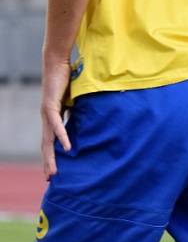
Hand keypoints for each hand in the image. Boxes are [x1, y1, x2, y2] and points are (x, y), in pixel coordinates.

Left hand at [40, 56, 72, 179]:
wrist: (56, 62)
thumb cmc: (66, 78)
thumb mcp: (74, 99)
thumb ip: (76, 110)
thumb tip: (87, 119)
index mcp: (52, 118)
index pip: (50, 141)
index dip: (52, 156)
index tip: (55, 170)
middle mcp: (46, 118)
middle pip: (46, 146)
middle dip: (49, 163)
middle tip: (50, 179)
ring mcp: (47, 113)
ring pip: (48, 140)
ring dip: (52, 157)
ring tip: (55, 172)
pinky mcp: (50, 106)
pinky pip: (57, 125)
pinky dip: (62, 137)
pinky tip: (66, 148)